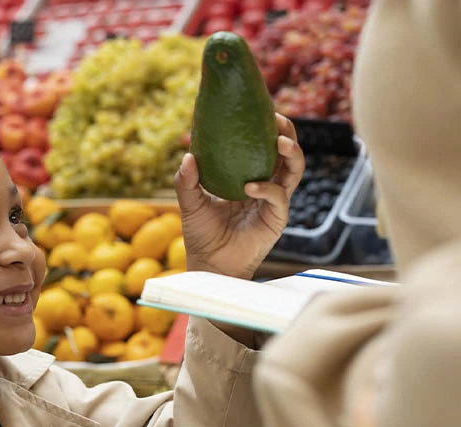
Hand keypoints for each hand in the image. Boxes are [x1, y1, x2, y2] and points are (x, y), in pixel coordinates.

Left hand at [174, 113, 304, 279]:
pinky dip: (267, 189)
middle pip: (286, 153)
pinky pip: (278, 197)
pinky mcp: (276, 219)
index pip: (262, 147)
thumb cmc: (201, 233)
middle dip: (287, 133)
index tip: (261, 110)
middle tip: (277, 120)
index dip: (266, 128)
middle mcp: (265, 185)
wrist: (209, 263)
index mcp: (247, 175)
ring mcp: (273, 201)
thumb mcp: (189, 203)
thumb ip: (186, 181)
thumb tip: (189, 155)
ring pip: (294, 171)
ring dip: (291, 153)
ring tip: (279, 142)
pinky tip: (251, 186)